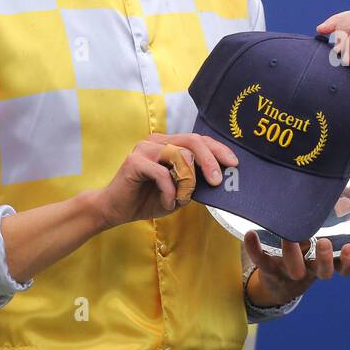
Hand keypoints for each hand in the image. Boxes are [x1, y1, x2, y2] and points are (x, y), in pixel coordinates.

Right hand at [94, 132, 237, 228]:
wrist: (115, 210)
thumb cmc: (147, 199)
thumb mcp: (179, 191)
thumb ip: (194, 181)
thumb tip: (218, 178)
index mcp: (169, 143)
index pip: (199, 140)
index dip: (218, 150)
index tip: (234, 164)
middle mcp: (158, 141)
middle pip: (193, 141)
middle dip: (210, 160)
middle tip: (218, 181)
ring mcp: (145, 148)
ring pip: (180, 156)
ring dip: (187, 183)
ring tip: (181, 198)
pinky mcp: (135, 161)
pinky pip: (163, 174)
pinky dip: (170, 192)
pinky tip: (167, 203)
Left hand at [243, 232, 349, 307]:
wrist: (278, 286)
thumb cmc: (304, 256)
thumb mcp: (319, 246)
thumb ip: (336, 222)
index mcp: (322, 264)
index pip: (340, 267)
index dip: (348, 262)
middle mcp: (308, 270)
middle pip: (320, 271)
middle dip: (324, 259)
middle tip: (325, 242)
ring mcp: (288, 272)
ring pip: (293, 268)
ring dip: (293, 253)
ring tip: (289, 237)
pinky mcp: (267, 269)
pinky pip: (260, 260)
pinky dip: (254, 248)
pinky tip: (250, 234)